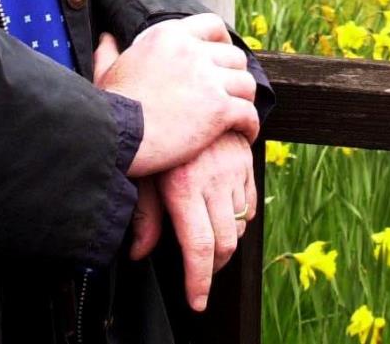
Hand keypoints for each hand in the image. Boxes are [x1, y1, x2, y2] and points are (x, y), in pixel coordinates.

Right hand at [95, 16, 258, 176]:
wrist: (112, 135)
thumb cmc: (108, 105)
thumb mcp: (106, 70)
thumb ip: (109, 50)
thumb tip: (106, 37)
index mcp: (169, 35)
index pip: (212, 24)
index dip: (222, 41)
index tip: (221, 59)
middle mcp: (192, 50)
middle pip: (234, 56)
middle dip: (234, 75)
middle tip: (229, 93)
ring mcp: (208, 79)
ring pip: (246, 83)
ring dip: (244, 100)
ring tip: (237, 115)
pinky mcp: (218, 109)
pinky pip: (249, 114)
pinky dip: (250, 126)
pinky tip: (244, 135)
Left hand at [134, 132, 255, 312]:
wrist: (178, 87)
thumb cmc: (150, 134)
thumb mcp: (143, 173)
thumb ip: (144, 215)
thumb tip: (139, 254)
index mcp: (184, 186)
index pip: (200, 248)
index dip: (200, 281)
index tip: (197, 301)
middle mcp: (214, 180)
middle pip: (225, 243)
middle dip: (213, 267)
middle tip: (199, 272)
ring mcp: (233, 169)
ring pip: (240, 225)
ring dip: (225, 240)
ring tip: (206, 238)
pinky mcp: (245, 159)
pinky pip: (251, 203)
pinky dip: (239, 217)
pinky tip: (221, 213)